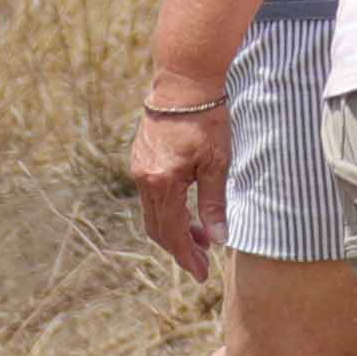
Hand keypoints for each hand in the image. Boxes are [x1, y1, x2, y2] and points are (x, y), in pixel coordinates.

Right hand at [126, 91, 226, 280]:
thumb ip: (213, 203)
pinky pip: (151, 196)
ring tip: (201, 237)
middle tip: (202, 262)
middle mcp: (144, 178)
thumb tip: (217, 238)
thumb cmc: (206, 119)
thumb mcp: (217, 163)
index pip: (172, 232)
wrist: (183, 82)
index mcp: (162, 182)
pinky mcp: (141, 158)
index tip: (201, 273)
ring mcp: (139, 168)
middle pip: (158, 228)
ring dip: (175, 229)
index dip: (187, 256)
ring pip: (153, 213)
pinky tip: (188, 210)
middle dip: (179, 248)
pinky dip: (168, 210)